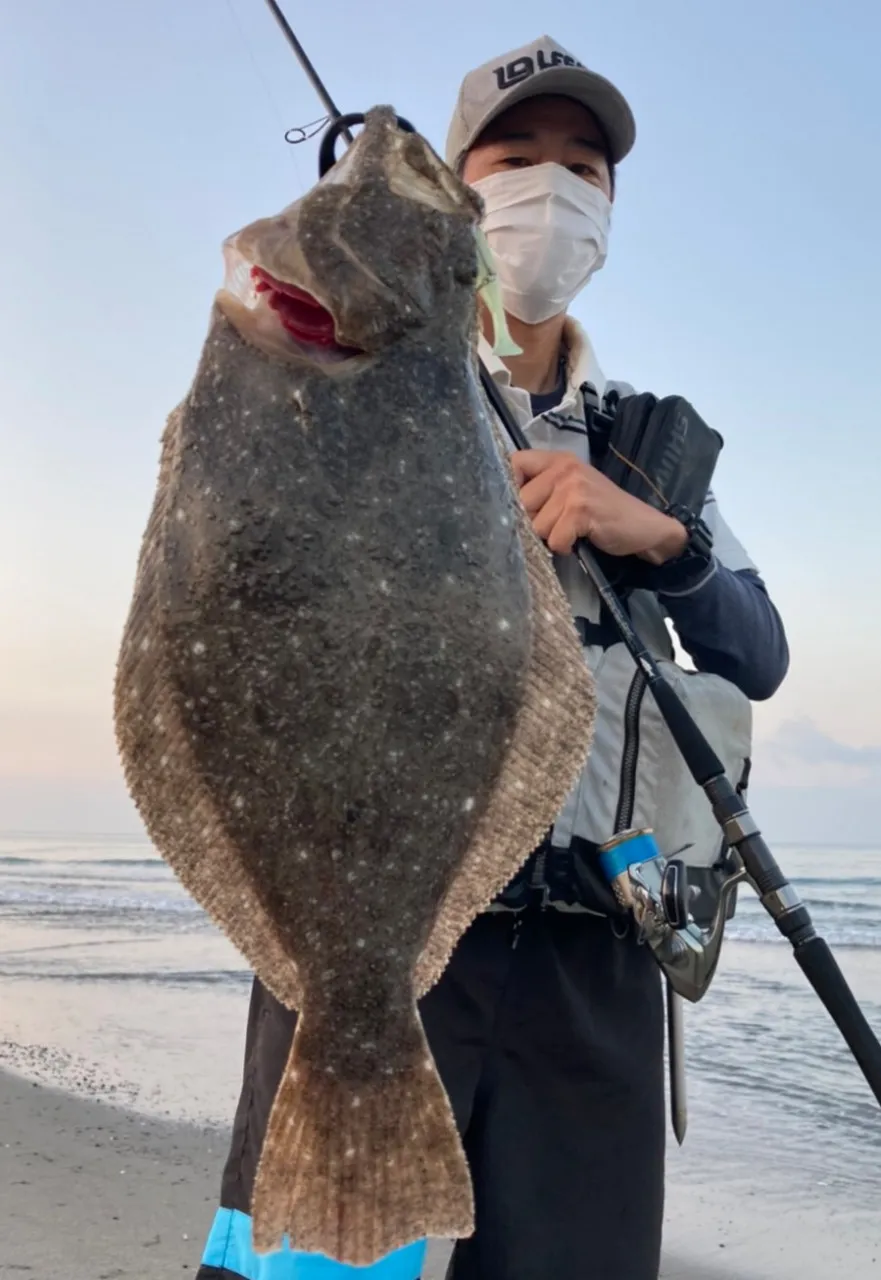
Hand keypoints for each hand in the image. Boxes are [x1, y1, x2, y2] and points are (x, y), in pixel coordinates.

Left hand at [511, 449, 687, 561]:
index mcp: (558, 460)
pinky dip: (564, 547)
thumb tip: (506, 510)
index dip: (511, 488)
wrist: (644, 526)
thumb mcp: (572, 489)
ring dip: (551, 537)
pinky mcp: (581, 510)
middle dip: (534, 522)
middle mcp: (564, 469)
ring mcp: (573, 488)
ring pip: (536, 525)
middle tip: (557, 525)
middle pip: (521, 502)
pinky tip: (579, 540)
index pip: (514, 464)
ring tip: (572, 531)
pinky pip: (554, 539)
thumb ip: (543, 490)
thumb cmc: (604, 511)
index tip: (526, 505)